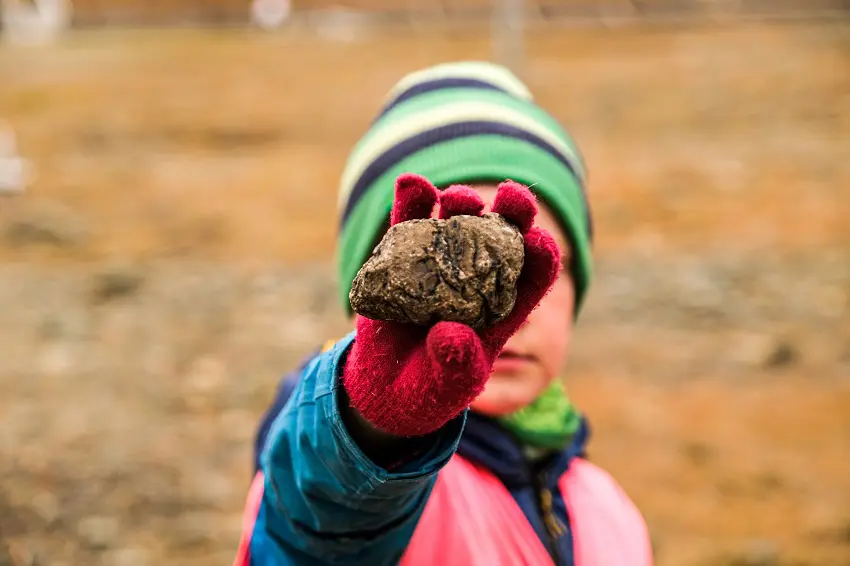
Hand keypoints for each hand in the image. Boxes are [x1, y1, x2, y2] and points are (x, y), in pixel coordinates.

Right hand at [342, 173, 560, 435]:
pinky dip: (411, 205)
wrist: (383, 389)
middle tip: (513, 196)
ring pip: (457, 226)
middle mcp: (475, 282)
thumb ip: (453, 364)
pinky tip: (411, 183)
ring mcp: (439, 267)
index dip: (540, 258)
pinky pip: (409, 227)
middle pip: (501, 241)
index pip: (531, 279)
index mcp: (501, 312)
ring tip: (458, 197)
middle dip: (511, 216)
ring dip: (462, 205)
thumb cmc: (428, 391)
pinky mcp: (403, 261)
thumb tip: (452, 333)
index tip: (540, 241)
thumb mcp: (445, 387)